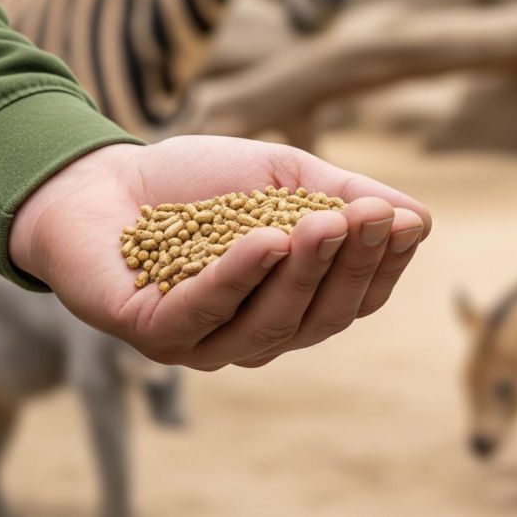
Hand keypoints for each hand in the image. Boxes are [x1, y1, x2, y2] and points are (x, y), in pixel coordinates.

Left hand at [9, 135, 429, 369]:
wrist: (98, 178)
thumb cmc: (195, 181)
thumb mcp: (283, 176)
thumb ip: (343, 194)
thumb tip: (418, 218)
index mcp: (290, 301)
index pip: (352, 298)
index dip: (382, 265)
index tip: (402, 222)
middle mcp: (253, 332)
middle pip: (320, 318)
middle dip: (350, 267)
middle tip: (369, 216)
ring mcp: (204, 340)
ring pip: (271, 324)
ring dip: (303, 273)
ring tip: (324, 222)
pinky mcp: (154, 332)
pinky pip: (204, 311)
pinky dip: (238, 276)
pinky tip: (266, 239)